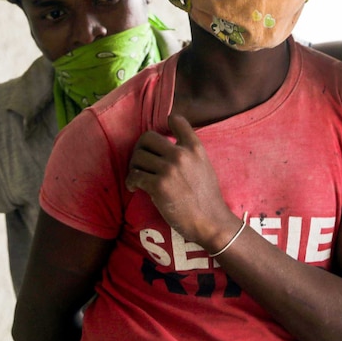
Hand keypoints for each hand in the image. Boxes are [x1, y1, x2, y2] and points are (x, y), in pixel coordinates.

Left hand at [125, 114, 236, 246]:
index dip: (163, 125)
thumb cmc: (206, 196)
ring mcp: (169, 169)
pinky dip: (131, 182)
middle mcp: (181, 154)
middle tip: (141, 162)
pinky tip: (134, 187)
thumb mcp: (204, 164)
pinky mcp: (158, 186)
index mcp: (194, 147)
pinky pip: (134, 175)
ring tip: (138, 176)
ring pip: (138, 156)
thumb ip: (188, 151)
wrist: (210, 221)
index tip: (159, 141)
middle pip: (147, 137)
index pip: (176, 119)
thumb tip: (167, 145)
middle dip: (140, 149)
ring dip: (134, 167)